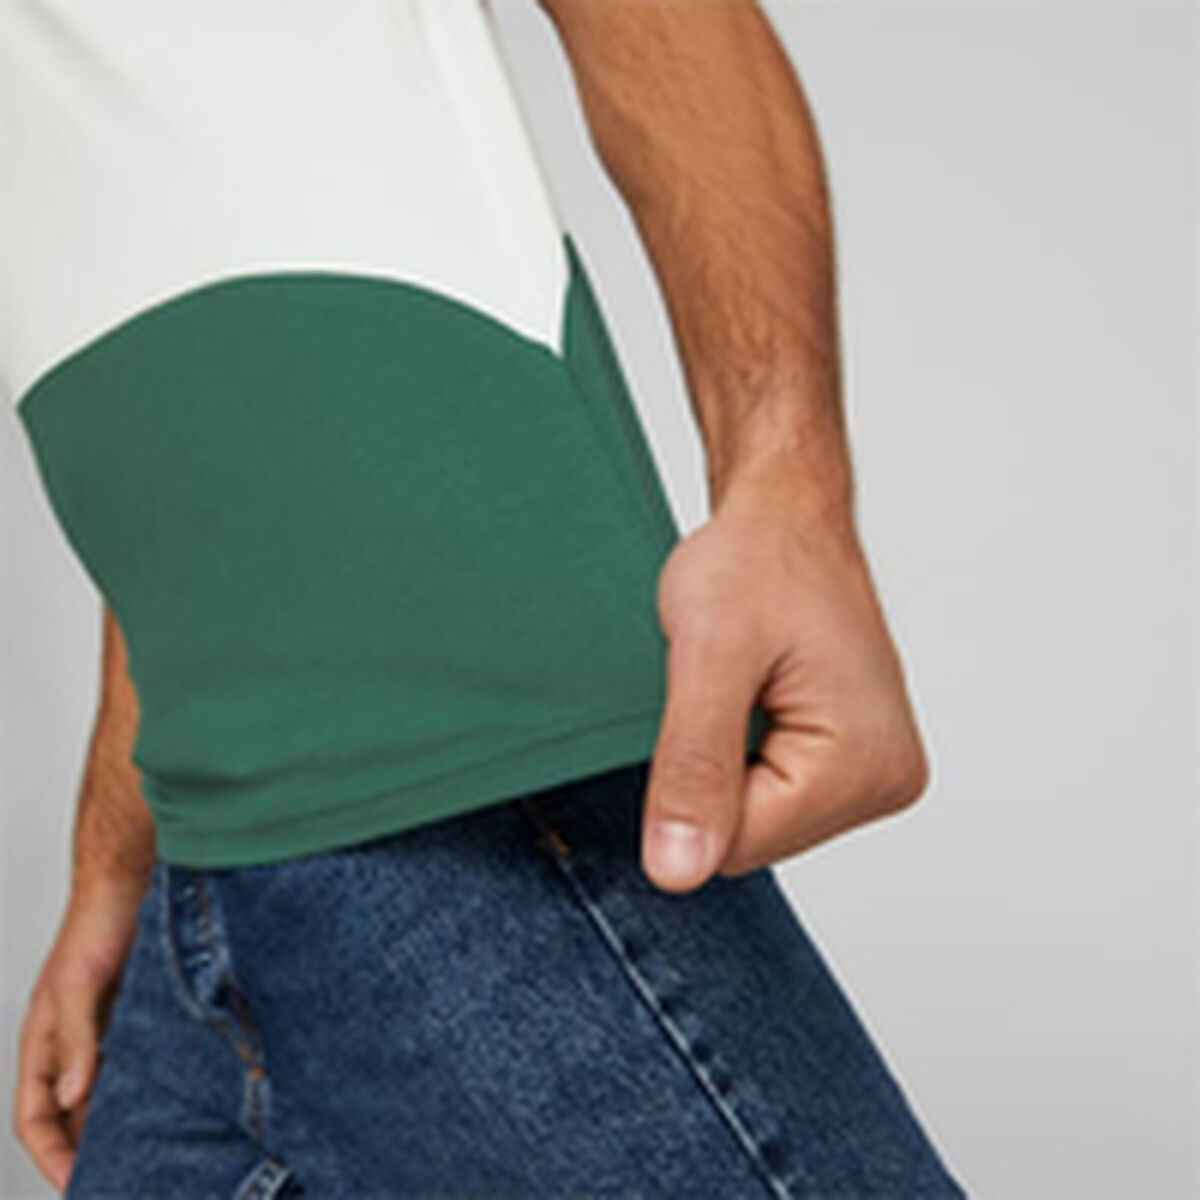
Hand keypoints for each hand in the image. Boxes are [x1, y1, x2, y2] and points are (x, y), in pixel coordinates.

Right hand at [12, 879, 144, 1192]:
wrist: (134, 878)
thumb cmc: (98, 924)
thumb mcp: (81, 986)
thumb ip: (77, 1041)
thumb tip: (71, 1097)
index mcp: (42, 1041)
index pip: (34, 1118)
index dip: (52, 1157)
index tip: (80, 1187)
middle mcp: (70, 1042)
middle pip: (71, 1113)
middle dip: (88, 1149)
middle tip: (123, 1179)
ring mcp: (103, 1029)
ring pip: (104, 1092)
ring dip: (120, 1121)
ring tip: (153, 1151)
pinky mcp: (135, 1014)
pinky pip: (136, 1064)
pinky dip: (148, 1086)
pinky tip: (175, 1101)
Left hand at [641, 475, 929, 892]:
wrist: (785, 516)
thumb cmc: (757, 560)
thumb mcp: (709, 656)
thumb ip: (694, 767)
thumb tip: (677, 872)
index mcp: (866, 765)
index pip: (736, 847)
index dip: (688, 785)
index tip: (699, 704)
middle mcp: (888, 780)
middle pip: (749, 841)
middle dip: (710, 772)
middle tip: (723, 688)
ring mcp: (875, 772)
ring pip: (755, 821)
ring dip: (724, 762)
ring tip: (741, 687)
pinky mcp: (853, 762)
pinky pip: (770, 795)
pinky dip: (741, 755)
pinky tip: (753, 700)